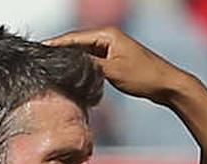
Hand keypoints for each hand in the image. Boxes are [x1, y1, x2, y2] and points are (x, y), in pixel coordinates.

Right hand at [45, 27, 183, 103]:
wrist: (167, 85)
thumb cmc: (144, 76)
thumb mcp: (113, 71)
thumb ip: (90, 66)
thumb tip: (70, 64)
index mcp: (107, 35)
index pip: (74, 37)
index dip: (55, 44)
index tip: (38, 49)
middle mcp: (108, 37)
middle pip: (77, 43)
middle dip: (60, 51)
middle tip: (40, 59)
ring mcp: (112, 48)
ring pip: (84, 53)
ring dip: (70, 59)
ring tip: (51, 67)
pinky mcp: (116, 59)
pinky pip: (93, 60)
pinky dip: (82, 66)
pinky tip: (72, 74)